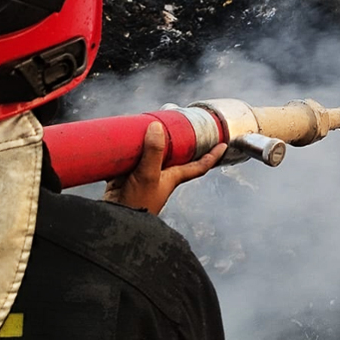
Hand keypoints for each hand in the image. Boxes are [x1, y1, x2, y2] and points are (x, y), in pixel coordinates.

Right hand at [103, 122, 226, 214]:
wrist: (116, 219)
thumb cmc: (138, 205)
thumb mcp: (149, 176)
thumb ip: (154, 152)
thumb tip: (157, 128)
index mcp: (173, 176)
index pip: (199, 164)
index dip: (212, 155)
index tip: (223, 144)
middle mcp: (161, 174)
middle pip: (174, 153)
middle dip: (176, 138)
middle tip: (177, 120)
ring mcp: (144, 174)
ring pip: (151, 152)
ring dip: (149, 140)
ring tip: (148, 122)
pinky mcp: (126, 175)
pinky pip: (130, 157)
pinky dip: (129, 149)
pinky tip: (124, 139)